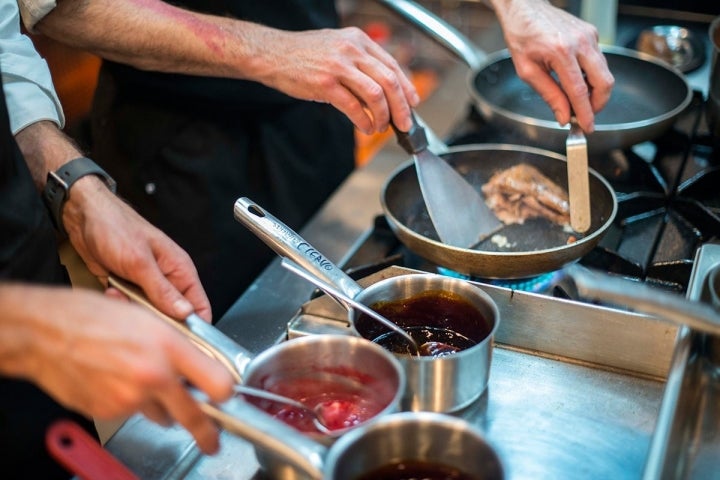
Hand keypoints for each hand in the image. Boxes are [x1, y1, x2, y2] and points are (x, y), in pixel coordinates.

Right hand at [1, 285, 233, 453]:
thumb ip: (179, 347)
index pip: (218, 384)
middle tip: (212, 441)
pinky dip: (131, 404)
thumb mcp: (149, 319)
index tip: (228, 399)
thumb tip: (199, 367)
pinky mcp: (110, 413)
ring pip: (161, 415)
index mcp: (169, 347)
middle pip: (196, 417)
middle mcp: (153, 376)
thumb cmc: (91, 317)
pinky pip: (132, 414)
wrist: (44, 333)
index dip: (226, 394)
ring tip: (142, 381)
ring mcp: (130, 399)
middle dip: (207, 433)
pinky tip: (117, 381)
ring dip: (161, 407)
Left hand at [62, 176, 211, 320]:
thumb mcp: (140, 263)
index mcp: (180, 269)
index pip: (199, 306)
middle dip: (153, 317)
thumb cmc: (115, 227)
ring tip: (119, 292)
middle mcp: (167, 278)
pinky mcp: (129, 286)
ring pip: (148, 313)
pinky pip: (130, 306)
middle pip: (172, 314)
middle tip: (137, 306)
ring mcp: (148, 283)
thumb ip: (163, 291)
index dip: (195, 326)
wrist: (83, 217)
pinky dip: (119, 303)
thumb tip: (185, 313)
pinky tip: (111, 290)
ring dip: (132, 308)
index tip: (182, 340)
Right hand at [253, 26, 419, 133]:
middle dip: (401, 107)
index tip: (412, 103)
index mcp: (358, 40)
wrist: (270, 54)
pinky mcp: (325, 83)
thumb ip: (359, 65)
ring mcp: (339, 66)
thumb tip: (381, 92)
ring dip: (383, 116)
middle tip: (404, 123)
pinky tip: (365, 127)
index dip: (406, 87)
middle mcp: (352, 50)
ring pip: (376, 94)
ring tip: (381, 127)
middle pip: (389, 81)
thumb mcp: (336, 48)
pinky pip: (353, 107)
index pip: (392, 65)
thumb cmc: (302, 54)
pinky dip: (364, 121)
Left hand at [493, 0, 613, 132]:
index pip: (579, 91)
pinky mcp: (592, 33)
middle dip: (598, 104)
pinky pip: (598, 61)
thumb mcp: (527, 71)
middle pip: (604, 82)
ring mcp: (589, 36)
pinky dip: (591, 76)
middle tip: (586, 115)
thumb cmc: (522, 36)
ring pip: (604, 72)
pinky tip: (576, 80)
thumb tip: (564, 116)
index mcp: (560, 52)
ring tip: (576, 99)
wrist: (525, 8)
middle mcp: (580, 42)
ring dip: (594, 91)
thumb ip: (549, 94)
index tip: (587, 127)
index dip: (586, 113)